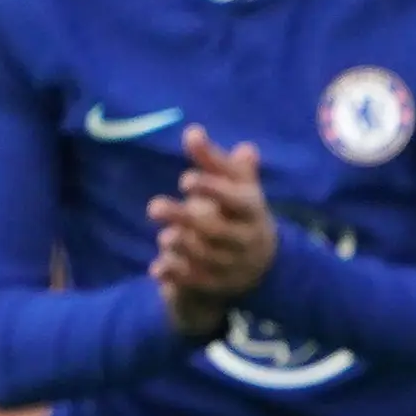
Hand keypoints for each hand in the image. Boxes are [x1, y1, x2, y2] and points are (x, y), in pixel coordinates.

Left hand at [149, 127, 276, 336]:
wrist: (262, 261)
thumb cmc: (239, 211)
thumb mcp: (234, 184)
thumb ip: (213, 161)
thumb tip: (192, 131)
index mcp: (253, 211)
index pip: (238, 201)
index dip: (213, 190)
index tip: (184, 179)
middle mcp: (246, 240)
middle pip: (218, 232)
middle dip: (186, 219)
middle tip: (153, 207)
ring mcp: (234, 265)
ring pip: (208, 258)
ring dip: (183, 247)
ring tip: (164, 237)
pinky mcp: (219, 285)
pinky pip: (198, 283)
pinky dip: (178, 275)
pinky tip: (158, 268)